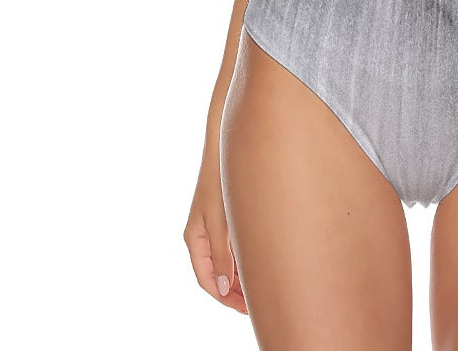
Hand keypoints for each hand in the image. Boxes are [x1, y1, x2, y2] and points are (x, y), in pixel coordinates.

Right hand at [183, 147, 247, 313]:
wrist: (226, 147)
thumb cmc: (220, 181)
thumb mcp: (221, 222)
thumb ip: (223, 256)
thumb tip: (224, 288)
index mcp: (194, 239)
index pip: (207, 280)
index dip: (226, 298)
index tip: (246, 309)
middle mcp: (202, 236)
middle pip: (217, 274)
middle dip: (235, 291)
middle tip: (258, 303)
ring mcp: (213, 226)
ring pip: (226, 261)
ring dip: (241, 275)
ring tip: (263, 288)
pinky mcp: (225, 217)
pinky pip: (232, 246)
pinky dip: (243, 258)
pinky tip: (261, 264)